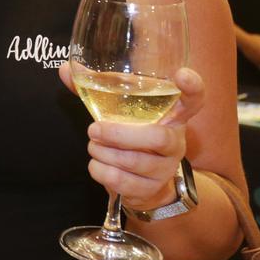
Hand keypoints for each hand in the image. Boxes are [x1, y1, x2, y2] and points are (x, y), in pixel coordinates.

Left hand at [59, 64, 203, 210]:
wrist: (141, 183)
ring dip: (104, 152)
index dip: (193, 87)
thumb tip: (66, 69)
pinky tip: (97, 163)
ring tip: (94, 145)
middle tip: (93, 129)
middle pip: (158, 137)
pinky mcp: (151, 189)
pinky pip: (122, 181)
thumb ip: (95, 89)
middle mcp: (175, 142)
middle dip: (119, 134)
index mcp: (172, 116)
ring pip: (135, 161)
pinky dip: (100, 170)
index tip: (182, 74)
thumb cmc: (129, 135)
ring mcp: (166, 168)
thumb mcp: (118, 111)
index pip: (194, 99)